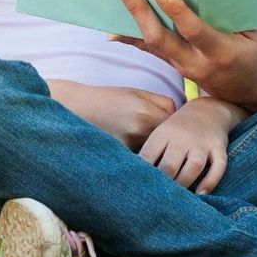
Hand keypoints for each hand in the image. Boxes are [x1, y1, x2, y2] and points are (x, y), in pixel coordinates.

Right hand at [47, 79, 177, 149]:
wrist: (76, 108)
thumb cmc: (109, 99)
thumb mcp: (138, 93)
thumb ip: (163, 103)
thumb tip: (180, 116)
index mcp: (147, 114)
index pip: (176, 126)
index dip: (178, 129)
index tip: (178, 131)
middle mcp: (139, 132)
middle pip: (168, 144)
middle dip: (171, 146)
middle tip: (174, 147)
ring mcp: (127, 148)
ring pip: (154, 156)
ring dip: (158, 156)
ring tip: (161, 155)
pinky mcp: (117, 158)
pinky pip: (139, 163)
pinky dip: (142, 162)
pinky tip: (143, 161)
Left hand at [109, 0, 256, 108]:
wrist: (256, 92)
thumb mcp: (255, 33)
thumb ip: (231, 15)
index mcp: (221, 53)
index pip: (194, 32)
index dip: (176, 11)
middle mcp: (197, 64)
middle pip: (160, 39)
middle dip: (139, 11)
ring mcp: (184, 68)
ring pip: (151, 45)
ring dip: (131, 21)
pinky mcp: (177, 68)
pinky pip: (153, 51)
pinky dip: (132, 39)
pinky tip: (112, 32)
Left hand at [139, 97, 242, 193]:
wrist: (208, 110)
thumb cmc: (177, 129)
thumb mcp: (160, 133)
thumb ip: (150, 153)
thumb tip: (133, 179)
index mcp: (163, 134)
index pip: (148, 156)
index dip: (142, 174)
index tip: (138, 188)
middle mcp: (183, 138)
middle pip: (170, 164)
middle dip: (164, 183)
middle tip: (157, 198)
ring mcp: (202, 143)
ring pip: (194, 166)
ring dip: (184, 183)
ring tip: (178, 198)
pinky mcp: (219, 148)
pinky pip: (218, 166)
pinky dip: (210, 181)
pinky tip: (202, 194)